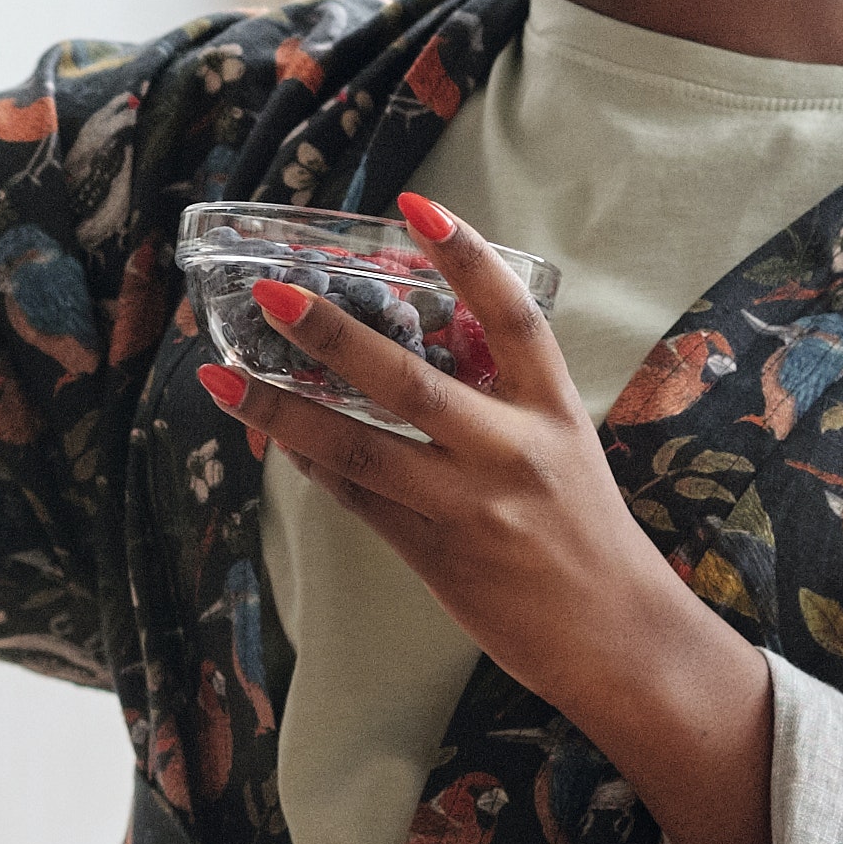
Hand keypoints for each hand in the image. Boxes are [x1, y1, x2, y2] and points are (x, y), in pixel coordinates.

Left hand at [204, 200, 780, 843]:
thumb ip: (502, 393)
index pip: (510, 318)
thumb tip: (427, 335)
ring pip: (361, 449)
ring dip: (285, 410)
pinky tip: (270, 433)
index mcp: (554, 410)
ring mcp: (470, 507)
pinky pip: (358, 499)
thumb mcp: (564, 443)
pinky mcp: (435, 555)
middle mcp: (512, 452)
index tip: (415, 206)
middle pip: (410, 382)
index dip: (465, 257)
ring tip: (225, 376)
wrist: (617, 637)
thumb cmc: (587, 531)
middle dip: (333, 335)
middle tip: (272, 294)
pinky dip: (312, 463)